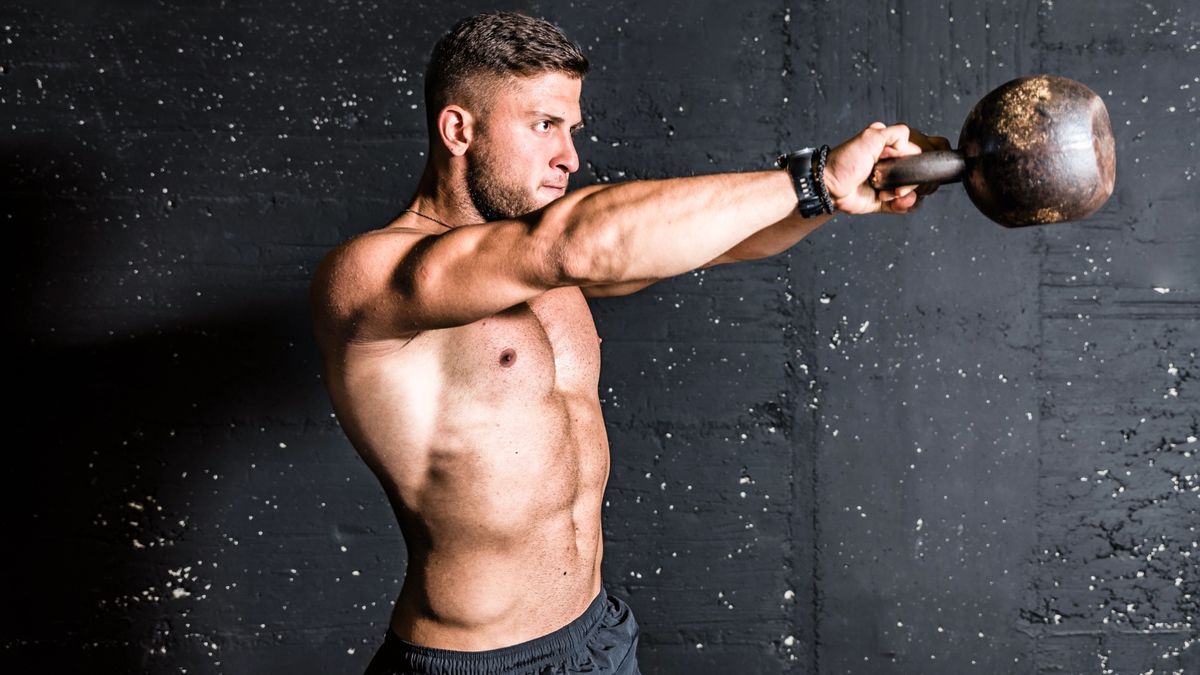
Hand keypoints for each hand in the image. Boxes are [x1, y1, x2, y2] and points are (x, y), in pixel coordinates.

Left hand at [823, 122, 950, 214]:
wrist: (828, 187)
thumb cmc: (845, 161)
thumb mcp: (871, 137)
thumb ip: (895, 134)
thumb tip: (910, 143)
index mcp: (886, 148)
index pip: (913, 153)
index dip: (913, 160)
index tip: (905, 165)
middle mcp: (888, 166)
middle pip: (914, 174)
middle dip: (910, 181)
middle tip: (897, 185)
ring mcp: (885, 184)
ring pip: (910, 191)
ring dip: (906, 194)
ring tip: (893, 194)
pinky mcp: (881, 201)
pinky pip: (901, 205)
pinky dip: (903, 205)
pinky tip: (896, 202)